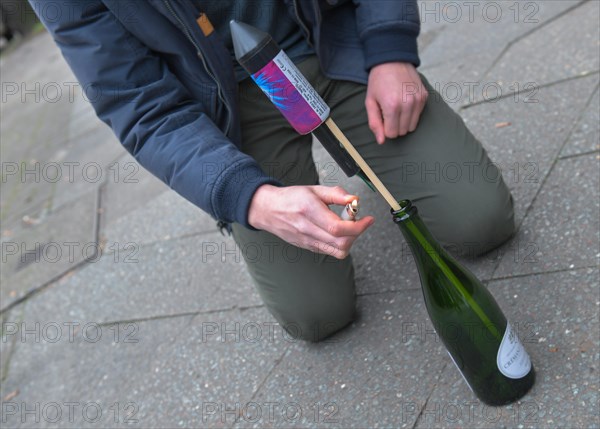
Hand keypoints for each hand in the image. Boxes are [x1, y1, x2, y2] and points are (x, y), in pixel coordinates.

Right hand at [248, 184, 374, 258]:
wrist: (268, 210)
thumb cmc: (291, 198)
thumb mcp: (314, 189)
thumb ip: (336, 194)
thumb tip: (354, 200)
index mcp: (309, 210)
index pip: (338, 227)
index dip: (358, 226)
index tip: (367, 220)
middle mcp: (307, 228)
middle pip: (340, 243)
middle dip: (356, 233)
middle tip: (357, 221)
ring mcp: (306, 241)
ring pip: (337, 251)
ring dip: (349, 240)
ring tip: (346, 227)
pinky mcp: (307, 247)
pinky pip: (329, 251)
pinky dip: (338, 243)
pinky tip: (336, 232)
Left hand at [365, 62, 427, 143]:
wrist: (392, 60)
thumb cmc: (378, 82)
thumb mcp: (370, 102)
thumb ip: (374, 123)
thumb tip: (382, 141)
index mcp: (392, 106)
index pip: (392, 134)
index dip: (385, 129)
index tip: (382, 118)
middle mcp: (407, 104)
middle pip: (402, 131)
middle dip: (394, 126)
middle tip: (388, 112)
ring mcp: (418, 100)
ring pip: (412, 126)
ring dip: (403, 121)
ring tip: (396, 108)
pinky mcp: (424, 96)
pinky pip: (418, 116)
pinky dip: (411, 113)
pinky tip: (404, 101)